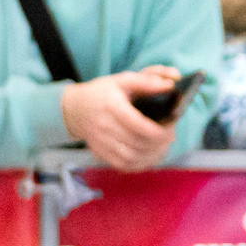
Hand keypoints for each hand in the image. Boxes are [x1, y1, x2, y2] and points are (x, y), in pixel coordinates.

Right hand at [60, 68, 180, 170]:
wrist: (75, 108)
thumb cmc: (103, 92)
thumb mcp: (122, 80)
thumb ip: (146, 82)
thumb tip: (170, 85)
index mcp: (111, 106)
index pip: (138, 125)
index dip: (159, 131)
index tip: (171, 128)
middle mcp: (104, 126)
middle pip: (138, 143)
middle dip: (159, 143)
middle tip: (170, 137)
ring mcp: (100, 141)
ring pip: (132, 157)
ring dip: (152, 155)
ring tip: (163, 146)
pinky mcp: (100, 152)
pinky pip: (123, 165)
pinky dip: (140, 164)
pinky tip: (150, 156)